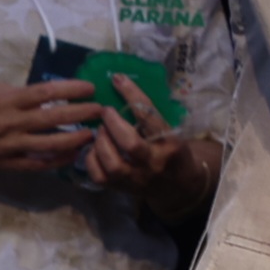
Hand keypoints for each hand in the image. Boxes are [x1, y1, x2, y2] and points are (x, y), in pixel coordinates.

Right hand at [0, 79, 99, 171]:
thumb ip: (24, 93)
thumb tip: (57, 92)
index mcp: (7, 100)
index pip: (47, 92)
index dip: (72, 90)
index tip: (90, 88)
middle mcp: (10, 123)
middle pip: (54, 118)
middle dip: (82, 113)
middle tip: (100, 110)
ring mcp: (10, 147)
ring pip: (51, 144)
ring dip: (76, 139)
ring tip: (93, 133)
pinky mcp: (9, 164)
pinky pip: (39, 164)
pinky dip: (59, 160)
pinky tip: (75, 154)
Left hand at [80, 76, 216, 218]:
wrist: (178, 186)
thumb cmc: (173, 151)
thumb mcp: (171, 132)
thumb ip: (150, 119)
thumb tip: (121, 90)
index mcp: (170, 143)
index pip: (150, 116)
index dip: (132, 95)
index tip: (118, 80)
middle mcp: (154, 162)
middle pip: (130, 144)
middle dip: (113, 124)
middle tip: (106, 112)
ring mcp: (137, 179)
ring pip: (112, 164)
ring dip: (101, 142)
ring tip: (100, 131)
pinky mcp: (121, 189)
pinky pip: (99, 177)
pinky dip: (92, 160)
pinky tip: (94, 149)